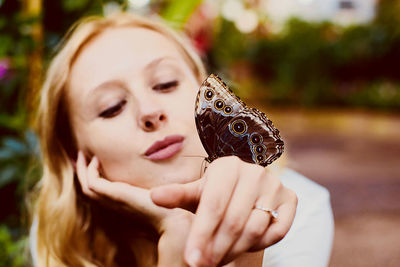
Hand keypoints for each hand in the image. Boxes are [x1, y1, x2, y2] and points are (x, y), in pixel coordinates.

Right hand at [75, 151, 190, 266]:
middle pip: (87, 188)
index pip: (98, 192)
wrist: (170, 219)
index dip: (91, 178)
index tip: (91, 162)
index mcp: (119, 204)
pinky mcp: (114, 195)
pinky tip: (97, 159)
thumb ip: (149, 189)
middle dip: (82, 172)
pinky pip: (92, 183)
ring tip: (82, 154)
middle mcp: (112, 204)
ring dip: (82, 169)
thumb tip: (154, 182)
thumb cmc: (166, 208)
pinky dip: (90, 171)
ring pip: (86, 186)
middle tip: (80, 155)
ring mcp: (112, 200)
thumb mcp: (154, 195)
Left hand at [151, 156, 297, 266]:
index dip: (201, 233)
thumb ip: (178, 194)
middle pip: (234, 220)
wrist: (245, 187)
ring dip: (234, 250)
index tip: (191, 258)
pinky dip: (260, 245)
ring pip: (255, 228)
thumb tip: (154, 196)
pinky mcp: (291, 199)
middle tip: (202, 265)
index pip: (213, 203)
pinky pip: (277, 231)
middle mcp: (255, 172)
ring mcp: (275, 185)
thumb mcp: (197, 192)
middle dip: (216, 248)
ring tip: (217, 260)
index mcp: (228, 166)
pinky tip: (242, 247)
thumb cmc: (216, 192)